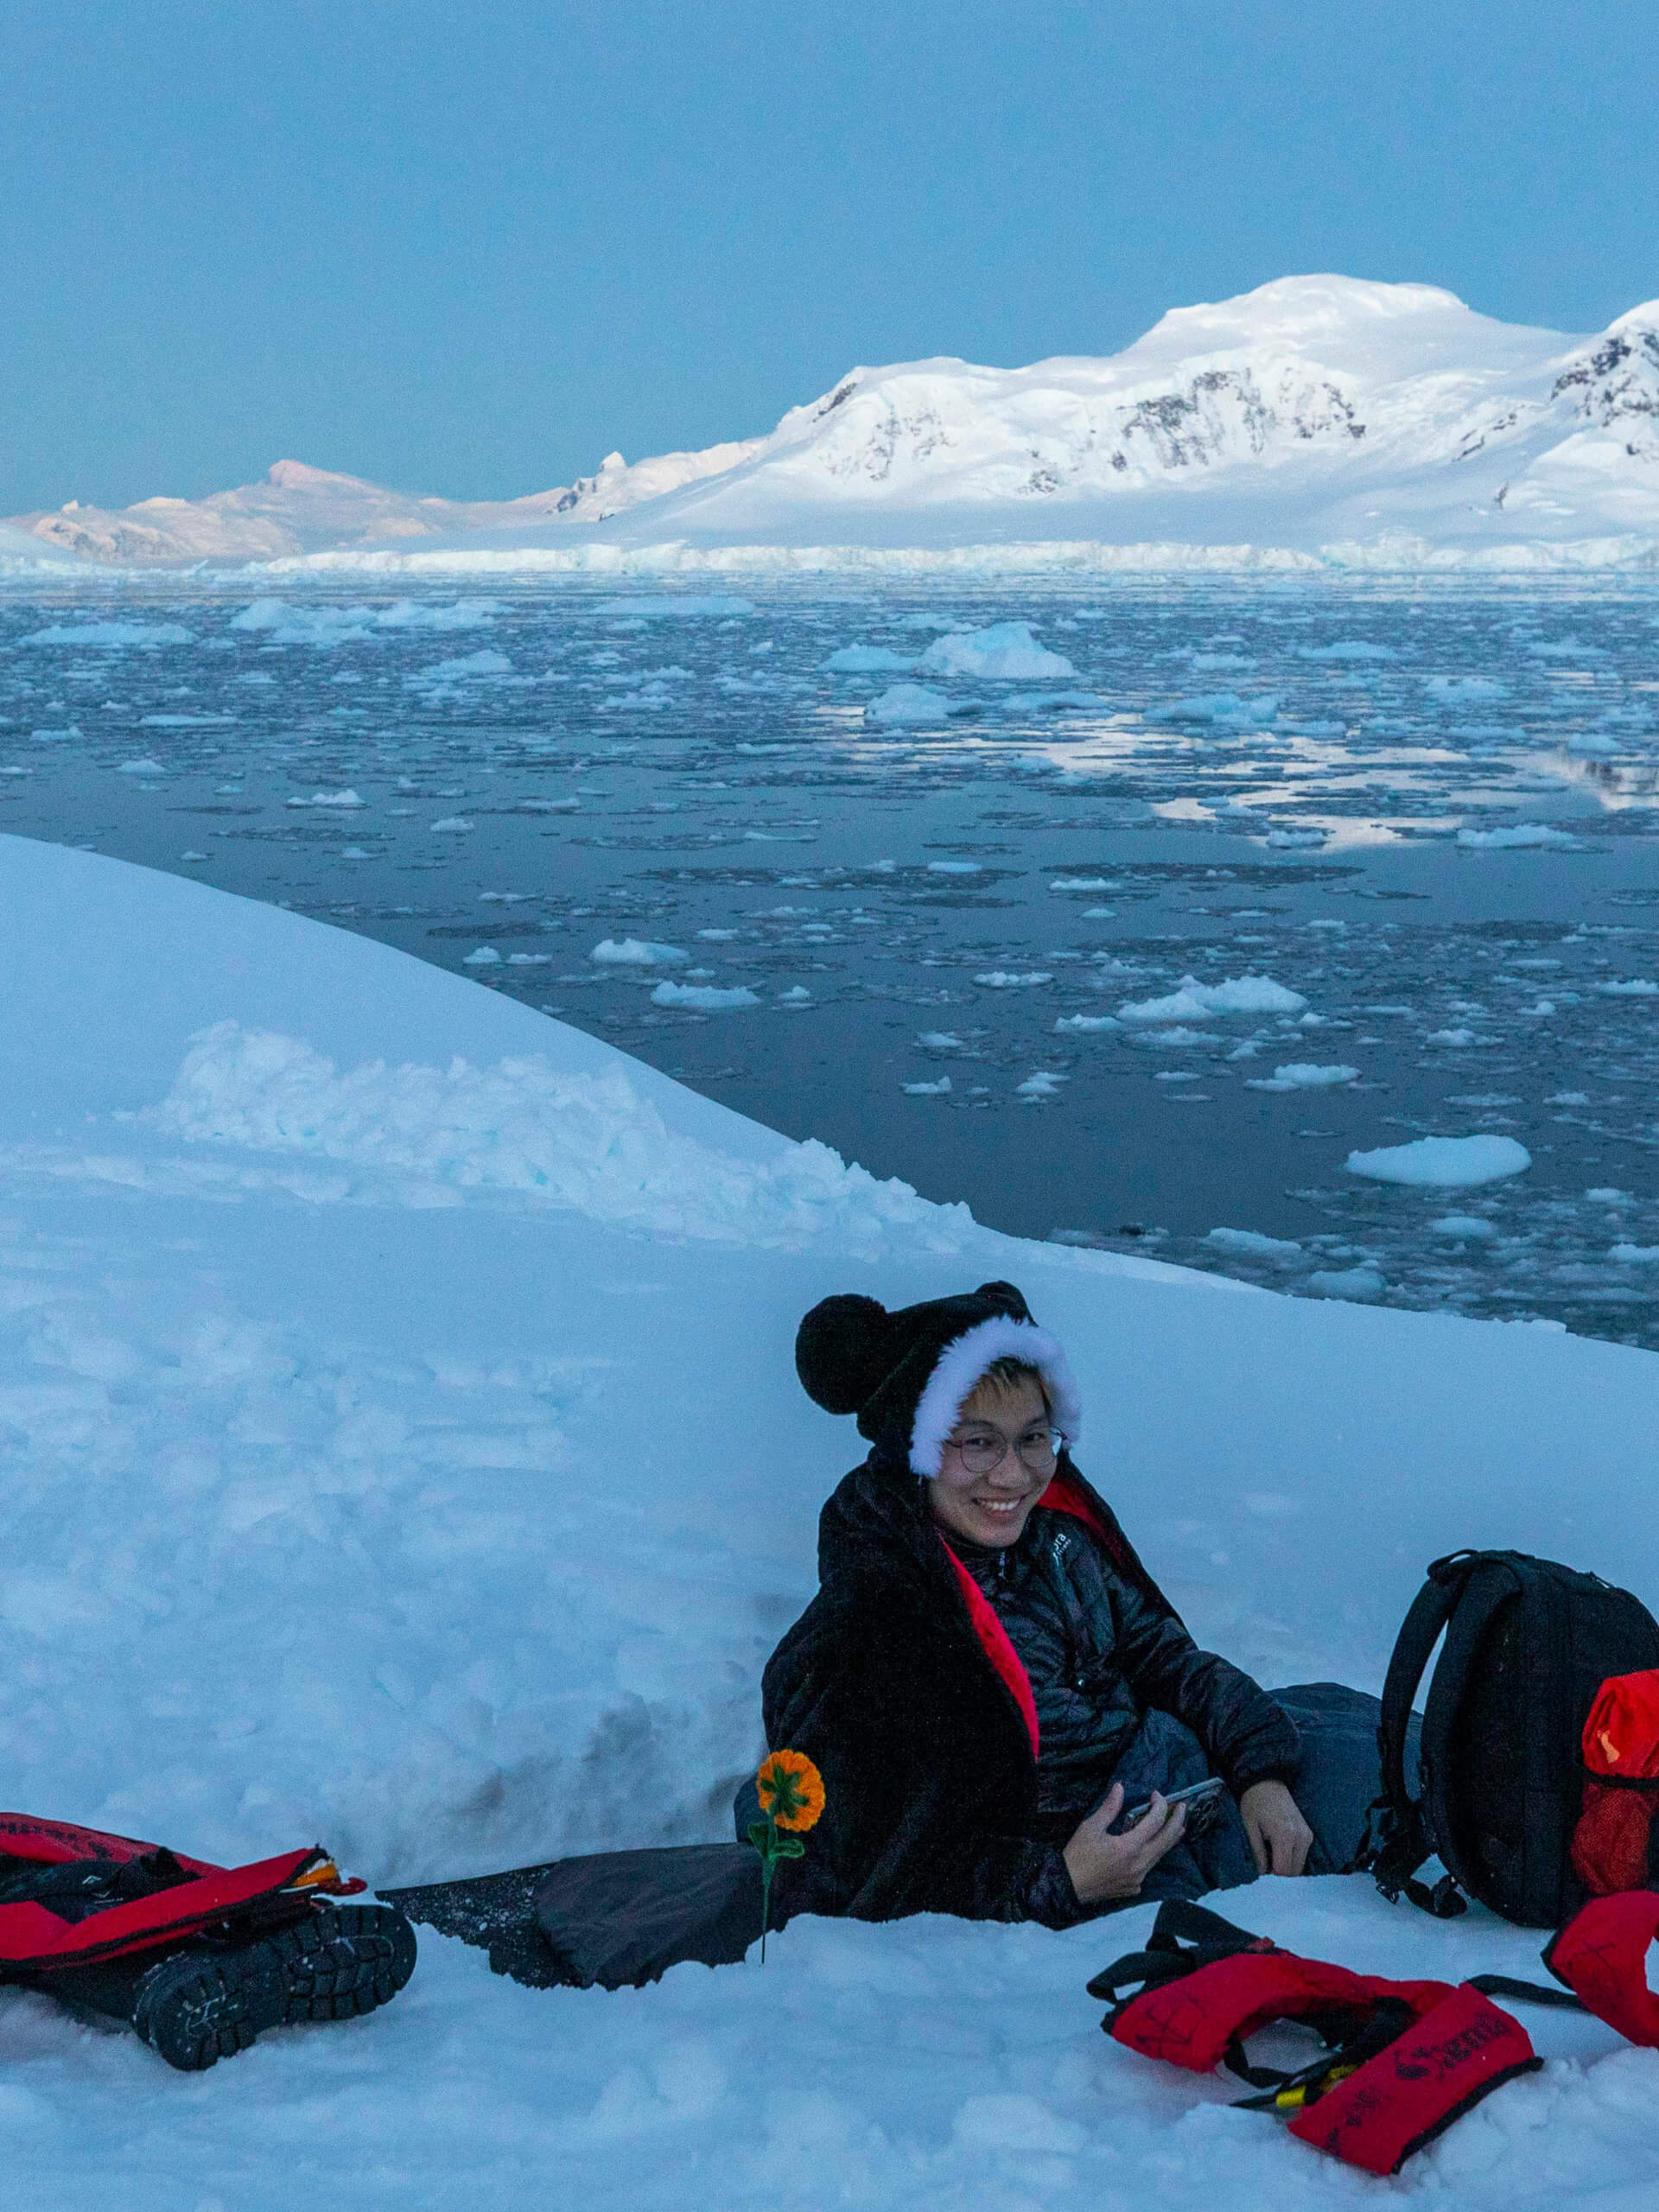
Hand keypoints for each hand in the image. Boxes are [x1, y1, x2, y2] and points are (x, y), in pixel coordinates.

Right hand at [1063, 1783, 1187, 1903]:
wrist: (1067, 1887)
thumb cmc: (1077, 1855)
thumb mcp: (1090, 1827)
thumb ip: (1109, 1808)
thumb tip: (1120, 1787)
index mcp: (1129, 1847)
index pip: (1155, 1822)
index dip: (1160, 1805)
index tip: (1155, 1794)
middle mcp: (1139, 1864)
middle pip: (1166, 1840)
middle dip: (1177, 1821)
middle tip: (1182, 1807)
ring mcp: (1138, 1878)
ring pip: (1160, 1856)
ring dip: (1169, 1839)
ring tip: (1178, 1827)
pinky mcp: (1134, 1888)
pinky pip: (1149, 1868)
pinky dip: (1154, 1855)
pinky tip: (1151, 1848)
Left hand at [1239, 1779, 1313, 1876]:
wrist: (1267, 1782)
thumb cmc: (1254, 1803)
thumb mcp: (1249, 1827)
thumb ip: (1256, 1852)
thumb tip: (1262, 1874)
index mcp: (1285, 1835)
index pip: (1284, 1870)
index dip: (1271, 1875)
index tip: (1261, 1870)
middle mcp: (1301, 1837)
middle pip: (1294, 1871)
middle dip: (1280, 1873)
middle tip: (1265, 1863)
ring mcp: (1307, 1835)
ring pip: (1299, 1866)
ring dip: (1286, 1867)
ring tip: (1271, 1855)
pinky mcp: (1308, 1834)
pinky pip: (1302, 1856)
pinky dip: (1291, 1859)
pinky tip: (1279, 1850)